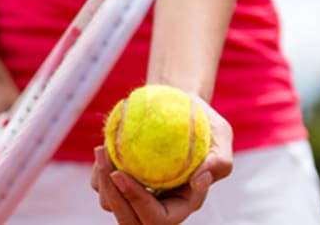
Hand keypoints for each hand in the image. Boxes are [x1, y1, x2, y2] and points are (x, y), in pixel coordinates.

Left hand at [90, 96, 232, 224]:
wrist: (179, 106)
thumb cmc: (203, 121)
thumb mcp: (220, 134)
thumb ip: (218, 162)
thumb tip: (198, 182)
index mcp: (184, 201)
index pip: (159, 218)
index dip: (138, 202)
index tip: (122, 174)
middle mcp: (159, 203)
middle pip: (131, 221)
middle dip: (115, 197)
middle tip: (108, 166)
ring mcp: (137, 193)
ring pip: (111, 205)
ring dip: (103, 182)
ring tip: (103, 150)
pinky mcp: (120, 180)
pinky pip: (101, 187)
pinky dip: (99, 172)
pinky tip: (104, 148)